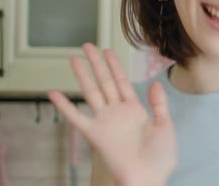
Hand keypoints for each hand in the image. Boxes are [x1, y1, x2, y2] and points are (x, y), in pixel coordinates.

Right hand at [48, 44, 176, 185]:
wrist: (149, 179)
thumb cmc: (160, 159)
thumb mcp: (165, 126)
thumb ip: (159, 104)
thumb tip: (155, 83)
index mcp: (135, 110)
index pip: (122, 82)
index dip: (114, 66)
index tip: (107, 51)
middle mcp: (117, 113)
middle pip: (104, 82)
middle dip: (96, 63)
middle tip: (87, 46)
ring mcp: (105, 122)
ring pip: (92, 92)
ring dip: (83, 76)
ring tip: (73, 59)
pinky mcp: (95, 135)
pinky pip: (77, 118)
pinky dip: (64, 106)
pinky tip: (53, 93)